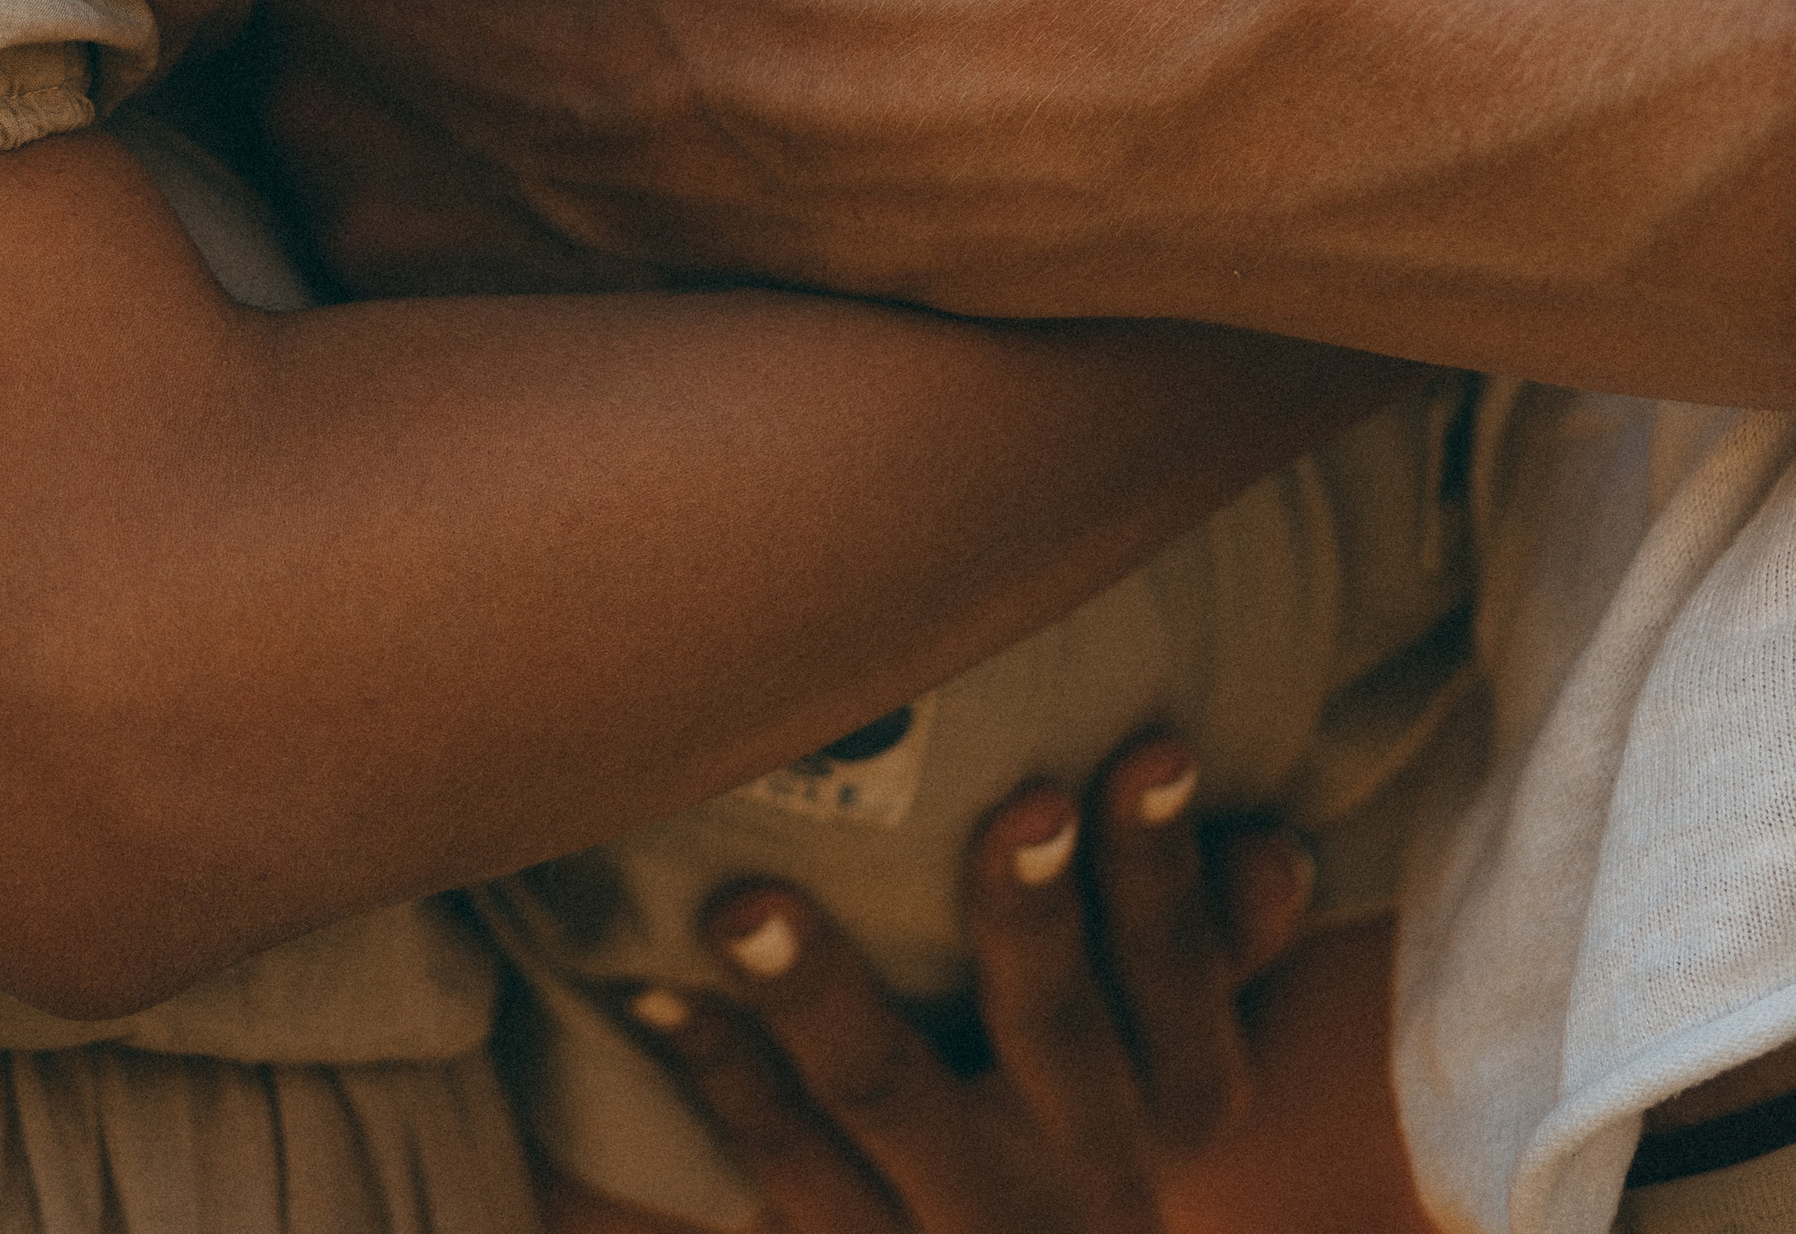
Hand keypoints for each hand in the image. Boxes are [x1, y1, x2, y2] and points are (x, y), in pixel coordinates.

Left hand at [257, 0, 948, 294]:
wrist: (933, 95)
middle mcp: (362, 87)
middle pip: (285, 6)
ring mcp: (445, 214)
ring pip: (351, 142)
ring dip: (398, 83)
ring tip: (502, 28)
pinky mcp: (537, 294)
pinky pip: (429, 260)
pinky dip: (465, 203)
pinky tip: (551, 142)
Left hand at [566, 740, 1406, 1233]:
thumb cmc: (1096, 1115)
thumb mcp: (1180, 1055)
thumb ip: (1218, 946)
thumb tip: (1273, 844)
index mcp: (1178, 1105)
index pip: (1183, 979)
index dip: (1168, 871)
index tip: (1151, 747)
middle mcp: (1085, 1182)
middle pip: (1056, 1036)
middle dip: (1032, 918)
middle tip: (1015, 802)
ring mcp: (960, 1230)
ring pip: (894, 1106)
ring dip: (821, 996)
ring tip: (746, 898)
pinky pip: (789, 1179)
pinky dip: (724, 1080)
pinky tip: (660, 991)